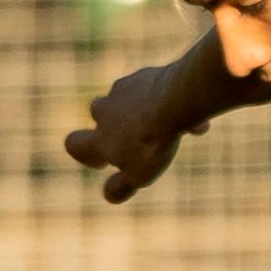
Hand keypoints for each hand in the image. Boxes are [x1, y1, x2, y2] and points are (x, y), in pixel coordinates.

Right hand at [64, 61, 218, 203]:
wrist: (174, 102)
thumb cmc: (154, 143)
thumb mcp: (138, 175)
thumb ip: (121, 187)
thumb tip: (109, 195)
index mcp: (100, 137)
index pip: (74, 145)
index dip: (84, 154)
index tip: (102, 161)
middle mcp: (104, 110)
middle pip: (98, 114)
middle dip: (116, 125)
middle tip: (141, 138)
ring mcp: (124, 89)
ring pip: (128, 101)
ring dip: (144, 112)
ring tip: (173, 129)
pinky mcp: (147, 75)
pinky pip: (157, 92)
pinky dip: (171, 104)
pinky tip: (197, 121)